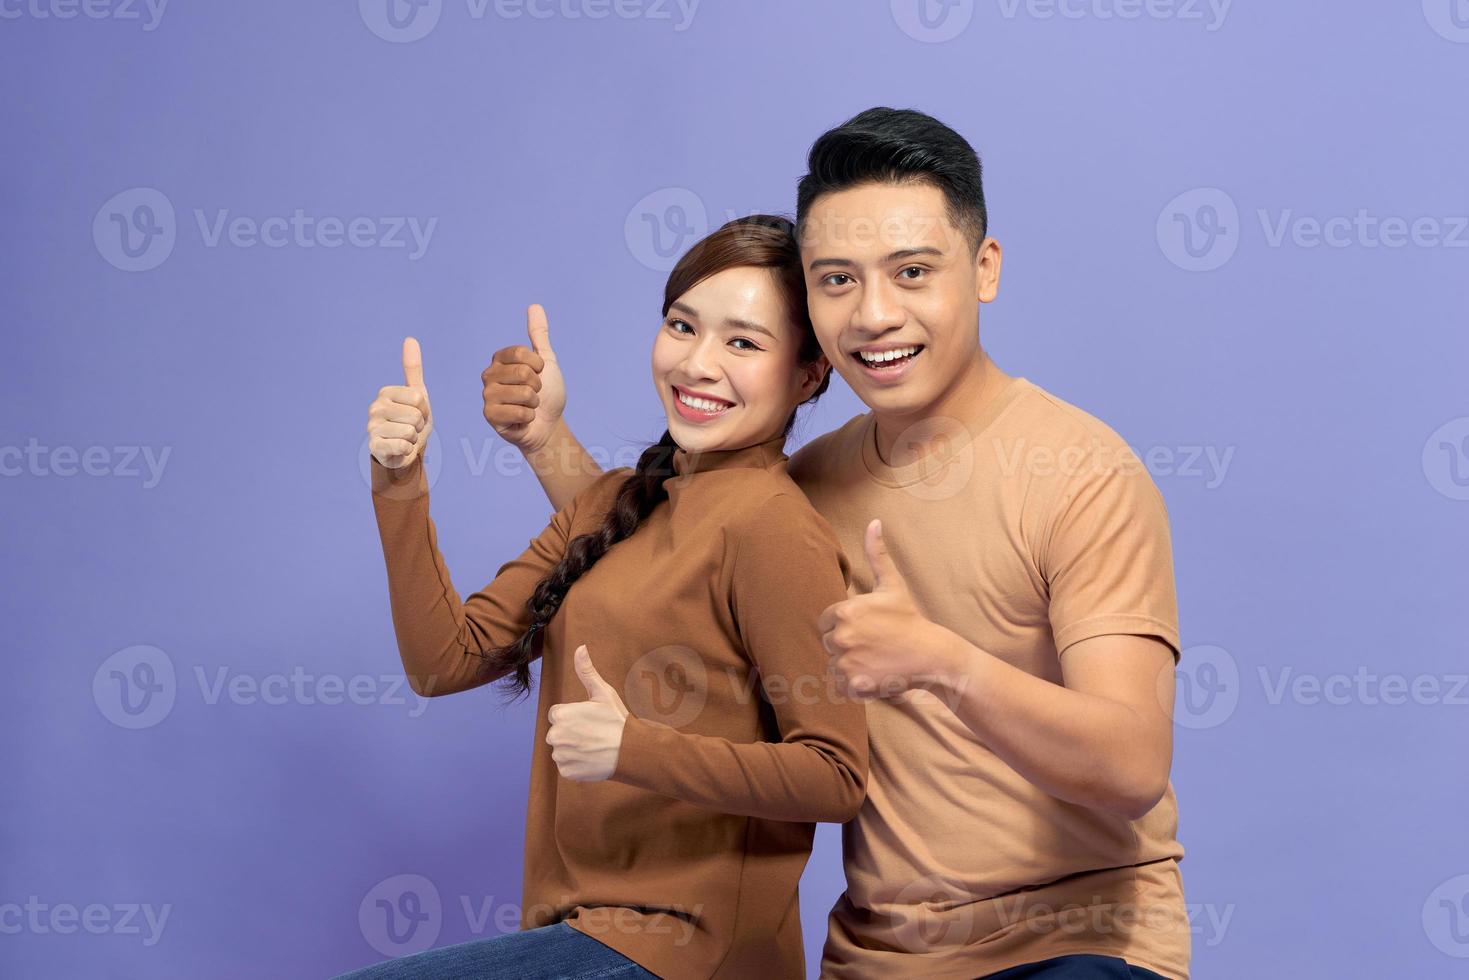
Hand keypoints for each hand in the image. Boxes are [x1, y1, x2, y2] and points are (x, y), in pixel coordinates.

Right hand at [366, 337, 432, 468]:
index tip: (416, 413)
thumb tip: (410, 339)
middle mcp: (374, 408)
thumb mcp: (417, 394)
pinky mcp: (374, 446)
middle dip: (419, 425)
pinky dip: (407, 450)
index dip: (423, 410)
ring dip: (413, 438)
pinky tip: (399, 448)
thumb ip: (413, 368)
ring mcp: (372, 428)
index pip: (419, 399)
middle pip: (415, 415)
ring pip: (410, 431)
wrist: (403, 450)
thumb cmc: (411, 420)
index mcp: (385, 392)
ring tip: (405, 438)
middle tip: (411, 428)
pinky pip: (403, 446)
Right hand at [482, 303, 565, 453]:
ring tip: (528, 406)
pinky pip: (517, 411)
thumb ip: (538, 335)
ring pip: (523, 393)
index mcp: (500, 359)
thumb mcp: (546, 361)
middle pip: (523, 373)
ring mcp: (487, 395)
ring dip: (534, 403)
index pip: (522, 353)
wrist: (548, 425)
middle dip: (537, 387)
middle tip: (533, 394)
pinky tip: (523, 419)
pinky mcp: (489, 415)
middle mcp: (489, 374)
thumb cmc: (547, 393)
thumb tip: (534, 305)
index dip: (538, 366)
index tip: (539, 374)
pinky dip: (528, 417)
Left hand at [546, 645, 628, 781]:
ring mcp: (561, 756)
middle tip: (592, 734)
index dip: (574, 716)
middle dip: (571, 733)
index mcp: (561, 715)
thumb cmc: (617, 720)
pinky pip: (566, 766)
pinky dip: (576, 764)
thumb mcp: (603, 693)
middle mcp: (556, 736)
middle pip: (557, 732)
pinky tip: (591, 759)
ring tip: (593, 746)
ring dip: (573, 749)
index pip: (558, 714)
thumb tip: (580, 647)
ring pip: (561, 750)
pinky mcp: (567, 772)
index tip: (589, 720)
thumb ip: (586, 671)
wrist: (631, 751)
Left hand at [819, 519, 955, 698]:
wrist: (930, 655)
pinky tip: (874, 674)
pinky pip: (841, 685)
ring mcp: (846, 662)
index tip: (866, 627)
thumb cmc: (909, 618)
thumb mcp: (892, 585)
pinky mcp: (854, 684)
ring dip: (849, 664)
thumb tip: (874, 522)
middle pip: (828, 643)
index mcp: (844, 612)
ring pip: (834, 665)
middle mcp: (841, 637)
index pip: (826, 621)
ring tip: (874, 658)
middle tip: (873, 644)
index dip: (844, 624)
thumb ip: (877, 554)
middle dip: (846, 645)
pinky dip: (854, 684)